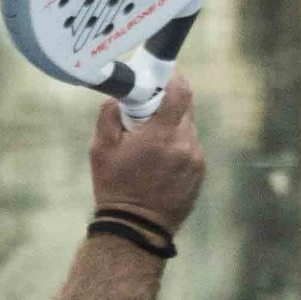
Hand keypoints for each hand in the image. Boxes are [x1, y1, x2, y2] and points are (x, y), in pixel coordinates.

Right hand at [90, 73, 205, 235]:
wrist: (136, 226)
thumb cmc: (115, 186)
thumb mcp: (100, 148)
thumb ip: (109, 115)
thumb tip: (120, 96)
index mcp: (161, 136)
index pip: (180, 92)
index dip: (172, 77)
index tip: (160, 74)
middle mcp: (185, 145)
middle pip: (185, 107)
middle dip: (166, 101)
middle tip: (145, 109)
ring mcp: (196, 160)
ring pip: (187, 127)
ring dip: (170, 124)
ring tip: (148, 141)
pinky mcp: (200, 172)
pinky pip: (190, 145)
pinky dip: (176, 143)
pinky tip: (158, 159)